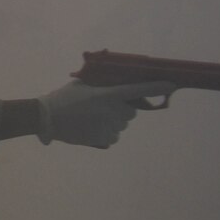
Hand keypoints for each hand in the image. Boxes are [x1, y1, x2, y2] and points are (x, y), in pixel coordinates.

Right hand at [35, 80, 173, 147]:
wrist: (46, 119)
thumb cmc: (63, 97)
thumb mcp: (82, 84)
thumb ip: (100, 83)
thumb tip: (112, 80)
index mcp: (109, 95)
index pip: (139, 90)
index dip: (157, 87)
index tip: (172, 85)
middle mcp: (114, 111)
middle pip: (131, 110)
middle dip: (123, 107)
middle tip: (104, 106)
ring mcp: (111, 127)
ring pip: (122, 123)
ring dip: (113, 120)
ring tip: (92, 118)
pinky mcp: (106, 139)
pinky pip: (114, 134)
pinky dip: (106, 130)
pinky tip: (90, 127)